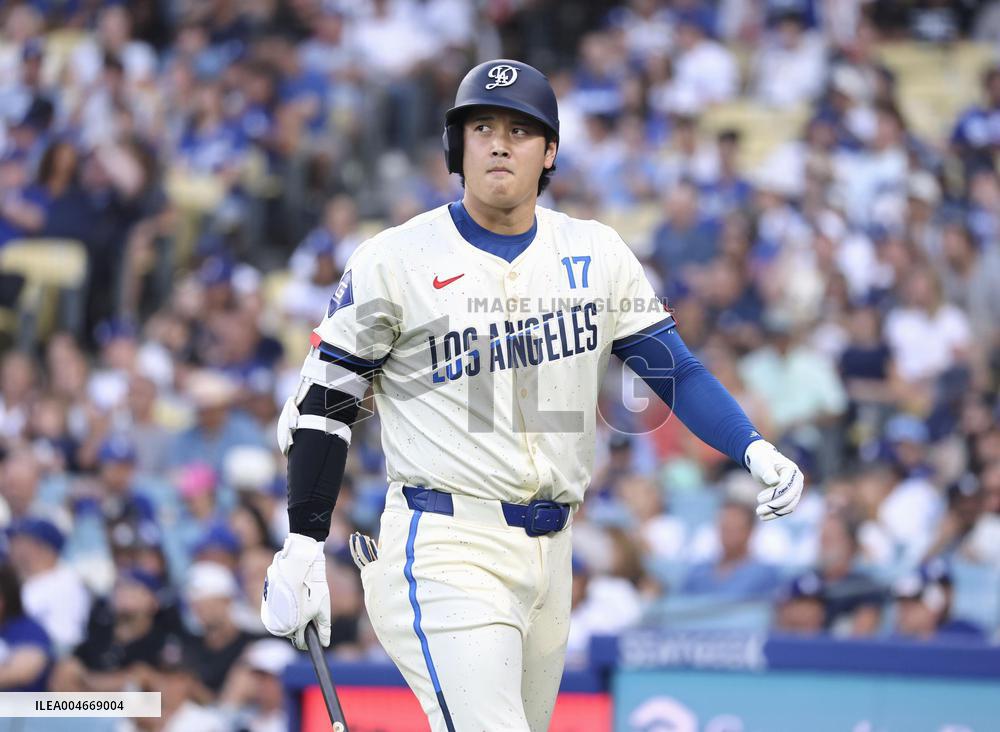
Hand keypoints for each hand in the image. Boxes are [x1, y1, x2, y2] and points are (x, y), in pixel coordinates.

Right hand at [260, 534, 330, 649]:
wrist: (298, 565)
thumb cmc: (313, 586)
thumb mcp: (323, 608)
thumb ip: (324, 628)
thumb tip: (325, 643)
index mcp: (295, 626)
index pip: (300, 643)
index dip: (309, 641)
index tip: (315, 635)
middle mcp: (280, 623)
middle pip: (291, 633)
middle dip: (301, 627)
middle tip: (310, 611)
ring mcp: (271, 613)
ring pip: (283, 622)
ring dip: (292, 618)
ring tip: (301, 601)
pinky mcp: (266, 603)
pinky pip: (276, 611)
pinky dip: (284, 608)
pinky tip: (292, 596)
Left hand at [744, 439, 803, 520]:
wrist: (762, 461)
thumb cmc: (761, 460)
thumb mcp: (762, 462)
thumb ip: (767, 470)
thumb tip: (774, 481)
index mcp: (792, 471)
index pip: (786, 487)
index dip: (773, 495)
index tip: (758, 498)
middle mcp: (798, 481)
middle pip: (789, 498)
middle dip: (773, 506)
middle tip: (758, 511)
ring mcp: (796, 489)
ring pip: (789, 506)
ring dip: (775, 512)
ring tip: (760, 515)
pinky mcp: (792, 496)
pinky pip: (787, 508)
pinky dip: (777, 513)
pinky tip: (765, 517)